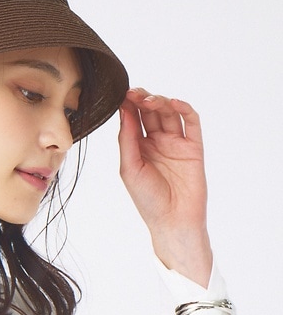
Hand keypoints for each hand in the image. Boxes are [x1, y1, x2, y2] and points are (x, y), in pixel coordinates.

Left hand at [118, 88, 211, 287]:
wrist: (172, 221)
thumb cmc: (147, 199)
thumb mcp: (129, 167)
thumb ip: (127, 139)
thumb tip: (124, 111)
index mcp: (138, 146)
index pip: (133, 118)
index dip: (128, 105)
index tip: (121, 94)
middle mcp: (157, 141)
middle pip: (150, 111)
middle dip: (142, 100)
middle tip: (134, 93)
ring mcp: (176, 143)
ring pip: (169, 113)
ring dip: (160, 102)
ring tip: (150, 100)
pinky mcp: (194, 147)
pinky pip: (191, 123)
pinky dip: (185, 110)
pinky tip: (174, 103)